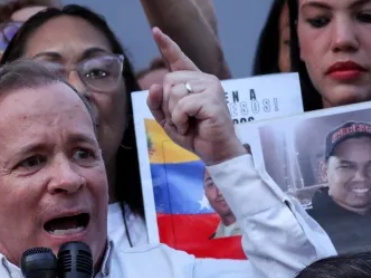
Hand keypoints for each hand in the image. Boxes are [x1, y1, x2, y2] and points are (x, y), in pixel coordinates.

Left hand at [146, 27, 245, 164]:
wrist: (216, 152)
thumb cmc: (195, 135)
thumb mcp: (168, 120)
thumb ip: (157, 103)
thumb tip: (154, 86)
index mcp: (194, 81)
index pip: (178, 59)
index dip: (167, 45)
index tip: (156, 31)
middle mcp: (204, 79)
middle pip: (168, 80)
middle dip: (167, 104)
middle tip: (182, 119)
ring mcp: (210, 87)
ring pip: (173, 92)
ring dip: (174, 114)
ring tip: (187, 123)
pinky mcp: (212, 99)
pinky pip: (182, 105)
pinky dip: (180, 120)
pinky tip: (190, 126)